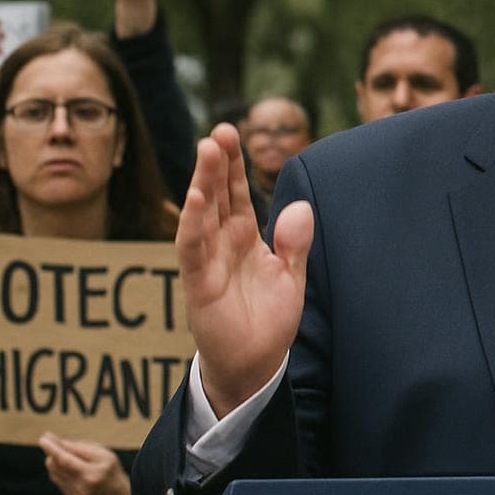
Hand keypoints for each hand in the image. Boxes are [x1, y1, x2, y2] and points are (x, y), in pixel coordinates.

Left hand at [37, 434, 131, 494]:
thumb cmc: (113, 471)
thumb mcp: (104, 454)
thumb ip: (81, 448)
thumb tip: (57, 442)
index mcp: (91, 474)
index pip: (65, 460)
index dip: (52, 449)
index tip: (43, 438)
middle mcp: (81, 487)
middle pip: (56, 466)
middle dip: (53, 453)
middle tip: (53, 442)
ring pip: (54, 474)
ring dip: (55, 462)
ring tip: (64, 455)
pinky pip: (59, 482)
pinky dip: (60, 472)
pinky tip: (68, 469)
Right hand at [177, 124, 313, 416]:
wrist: (254, 364)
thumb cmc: (267, 320)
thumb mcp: (290, 277)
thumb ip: (295, 244)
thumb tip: (301, 207)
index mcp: (244, 237)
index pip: (236, 193)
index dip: (233, 165)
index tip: (231, 133)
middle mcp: (222, 243)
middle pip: (217, 196)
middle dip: (217, 164)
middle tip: (219, 131)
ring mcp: (208, 261)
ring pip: (202, 215)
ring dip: (204, 182)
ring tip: (207, 151)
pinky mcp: (199, 284)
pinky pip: (193, 249)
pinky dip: (193, 224)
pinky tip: (196, 198)